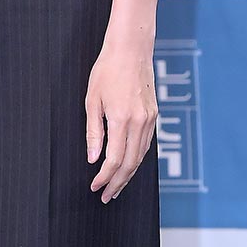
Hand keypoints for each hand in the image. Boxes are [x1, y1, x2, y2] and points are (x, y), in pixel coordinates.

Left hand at [85, 39, 156, 202]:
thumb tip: (92, 158)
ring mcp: (150, 119)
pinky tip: (127, 166)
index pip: (114, 159)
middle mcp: (140, 122)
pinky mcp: (154, 115)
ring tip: (116, 187)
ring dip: (128, 175)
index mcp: (121, 119)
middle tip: (106, 196)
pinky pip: (146, 145)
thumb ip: (93, 132)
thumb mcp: (92, 101)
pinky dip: (136, 159)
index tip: (94, 187)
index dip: (104, 177)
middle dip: (117, 183)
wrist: (131, 50)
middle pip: (130, 164)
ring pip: (140, 157)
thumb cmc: (107, 71)